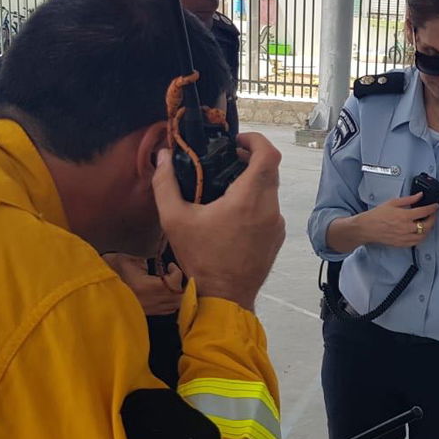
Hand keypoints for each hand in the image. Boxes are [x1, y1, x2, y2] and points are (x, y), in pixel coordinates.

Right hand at [103, 252, 184, 315]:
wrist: (99, 288)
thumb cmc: (112, 271)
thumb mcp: (127, 260)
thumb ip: (143, 261)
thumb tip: (155, 262)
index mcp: (146, 286)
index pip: (173, 282)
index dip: (177, 273)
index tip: (170, 265)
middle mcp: (150, 300)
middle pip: (179, 297)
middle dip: (181, 284)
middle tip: (175, 275)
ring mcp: (150, 309)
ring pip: (175, 305)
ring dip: (178, 294)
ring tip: (172, 283)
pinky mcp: (148, 313)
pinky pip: (168, 310)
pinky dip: (172, 302)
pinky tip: (165, 292)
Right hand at [152, 134, 285, 310]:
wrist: (225, 298)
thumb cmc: (201, 259)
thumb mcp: (174, 220)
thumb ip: (165, 183)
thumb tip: (161, 156)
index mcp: (249, 198)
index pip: (268, 154)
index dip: (255, 140)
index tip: (236, 141)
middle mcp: (270, 208)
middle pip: (269, 171)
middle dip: (250, 160)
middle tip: (226, 161)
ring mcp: (277, 225)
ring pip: (270, 192)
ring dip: (252, 184)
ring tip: (225, 190)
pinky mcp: (277, 238)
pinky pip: (270, 211)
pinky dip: (256, 204)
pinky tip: (233, 217)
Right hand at [358, 191, 437, 247]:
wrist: (367, 228)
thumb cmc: (377, 215)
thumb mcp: (393, 203)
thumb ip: (408, 199)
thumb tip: (419, 195)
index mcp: (404, 216)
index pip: (424, 212)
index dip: (433, 208)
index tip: (436, 206)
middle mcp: (406, 228)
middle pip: (427, 225)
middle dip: (433, 219)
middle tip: (433, 215)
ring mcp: (404, 237)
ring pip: (424, 235)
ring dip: (428, 229)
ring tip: (427, 223)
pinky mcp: (402, 244)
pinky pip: (416, 242)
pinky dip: (421, 237)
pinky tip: (420, 232)